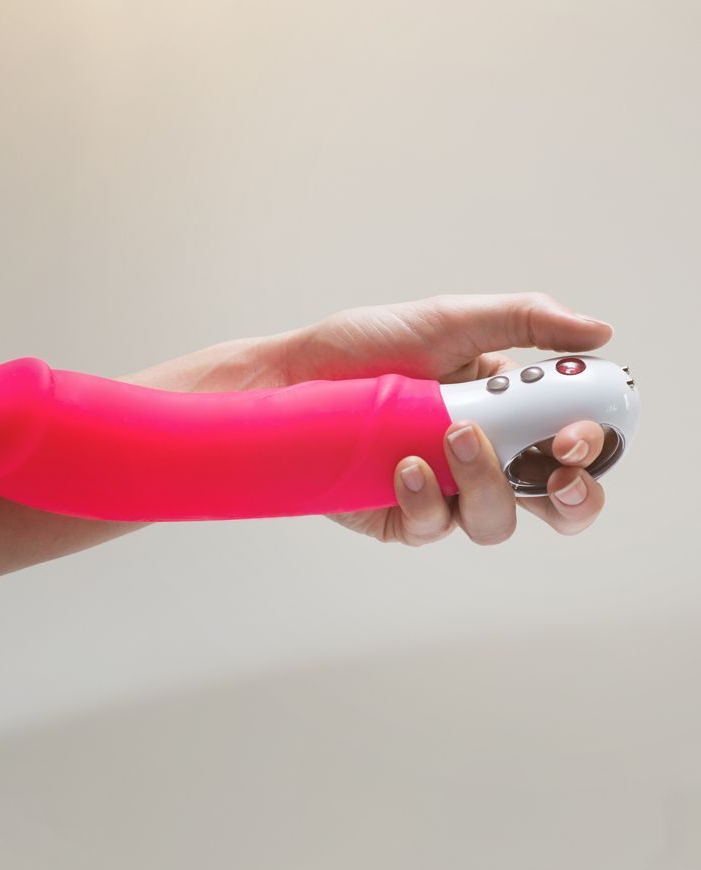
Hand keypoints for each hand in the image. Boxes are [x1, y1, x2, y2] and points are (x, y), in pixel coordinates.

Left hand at [276, 293, 613, 545]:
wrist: (292, 376)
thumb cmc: (366, 345)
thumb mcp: (448, 320)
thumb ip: (523, 321)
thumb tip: (599, 332)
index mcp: (507, 410)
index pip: (572, 443)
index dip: (590, 450)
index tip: (574, 435)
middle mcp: (483, 457)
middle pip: (554, 501)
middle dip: (570, 495)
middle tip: (555, 466)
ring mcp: (444, 491)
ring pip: (495, 521)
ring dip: (487, 482)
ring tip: (450, 435)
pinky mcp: (403, 516)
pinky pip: (433, 527)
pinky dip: (426, 497)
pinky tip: (403, 464)